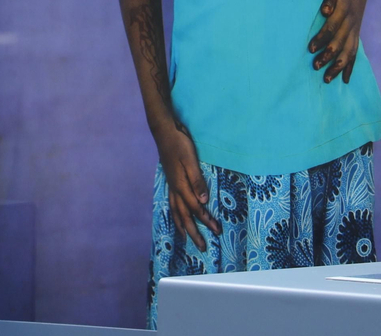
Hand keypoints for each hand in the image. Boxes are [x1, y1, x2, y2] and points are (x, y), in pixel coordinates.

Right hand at [153, 120, 219, 250]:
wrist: (164, 133)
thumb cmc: (180, 144)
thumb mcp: (191, 160)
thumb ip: (197, 180)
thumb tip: (204, 201)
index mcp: (181, 186)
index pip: (196, 208)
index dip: (206, 220)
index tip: (216, 230)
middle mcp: (175, 189)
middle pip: (185, 216)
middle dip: (194, 232)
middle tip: (203, 247)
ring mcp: (171, 186)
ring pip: (176, 212)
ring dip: (182, 227)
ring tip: (186, 240)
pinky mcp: (171, 182)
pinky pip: (172, 205)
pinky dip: (175, 215)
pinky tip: (178, 217)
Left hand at [310, 0, 375, 83]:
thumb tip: (325, 12)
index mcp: (345, 7)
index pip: (332, 27)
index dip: (321, 39)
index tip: (310, 49)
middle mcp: (353, 19)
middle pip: (340, 42)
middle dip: (328, 57)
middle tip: (315, 67)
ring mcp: (357, 25)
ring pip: (349, 51)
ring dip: (339, 66)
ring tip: (327, 78)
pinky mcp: (358, 28)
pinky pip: (355, 50)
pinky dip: (351, 65)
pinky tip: (346, 78)